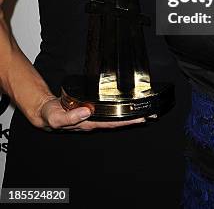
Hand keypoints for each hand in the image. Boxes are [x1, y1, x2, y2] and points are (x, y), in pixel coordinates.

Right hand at [39, 97, 154, 131]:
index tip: (139, 118)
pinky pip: (107, 110)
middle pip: (116, 122)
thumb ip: (71, 116)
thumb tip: (87, 111)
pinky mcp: (90, 110)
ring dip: (128, 115)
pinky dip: (118, 109)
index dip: (126, 121)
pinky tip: (125, 107)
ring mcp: (92, 116)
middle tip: (149, 115)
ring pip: (114, 117)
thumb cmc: (51, 115)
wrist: (45, 111)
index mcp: (87, 124)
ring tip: (142, 112)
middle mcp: (93, 121)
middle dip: (132, 119)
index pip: (111, 123)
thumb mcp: (57, 117)